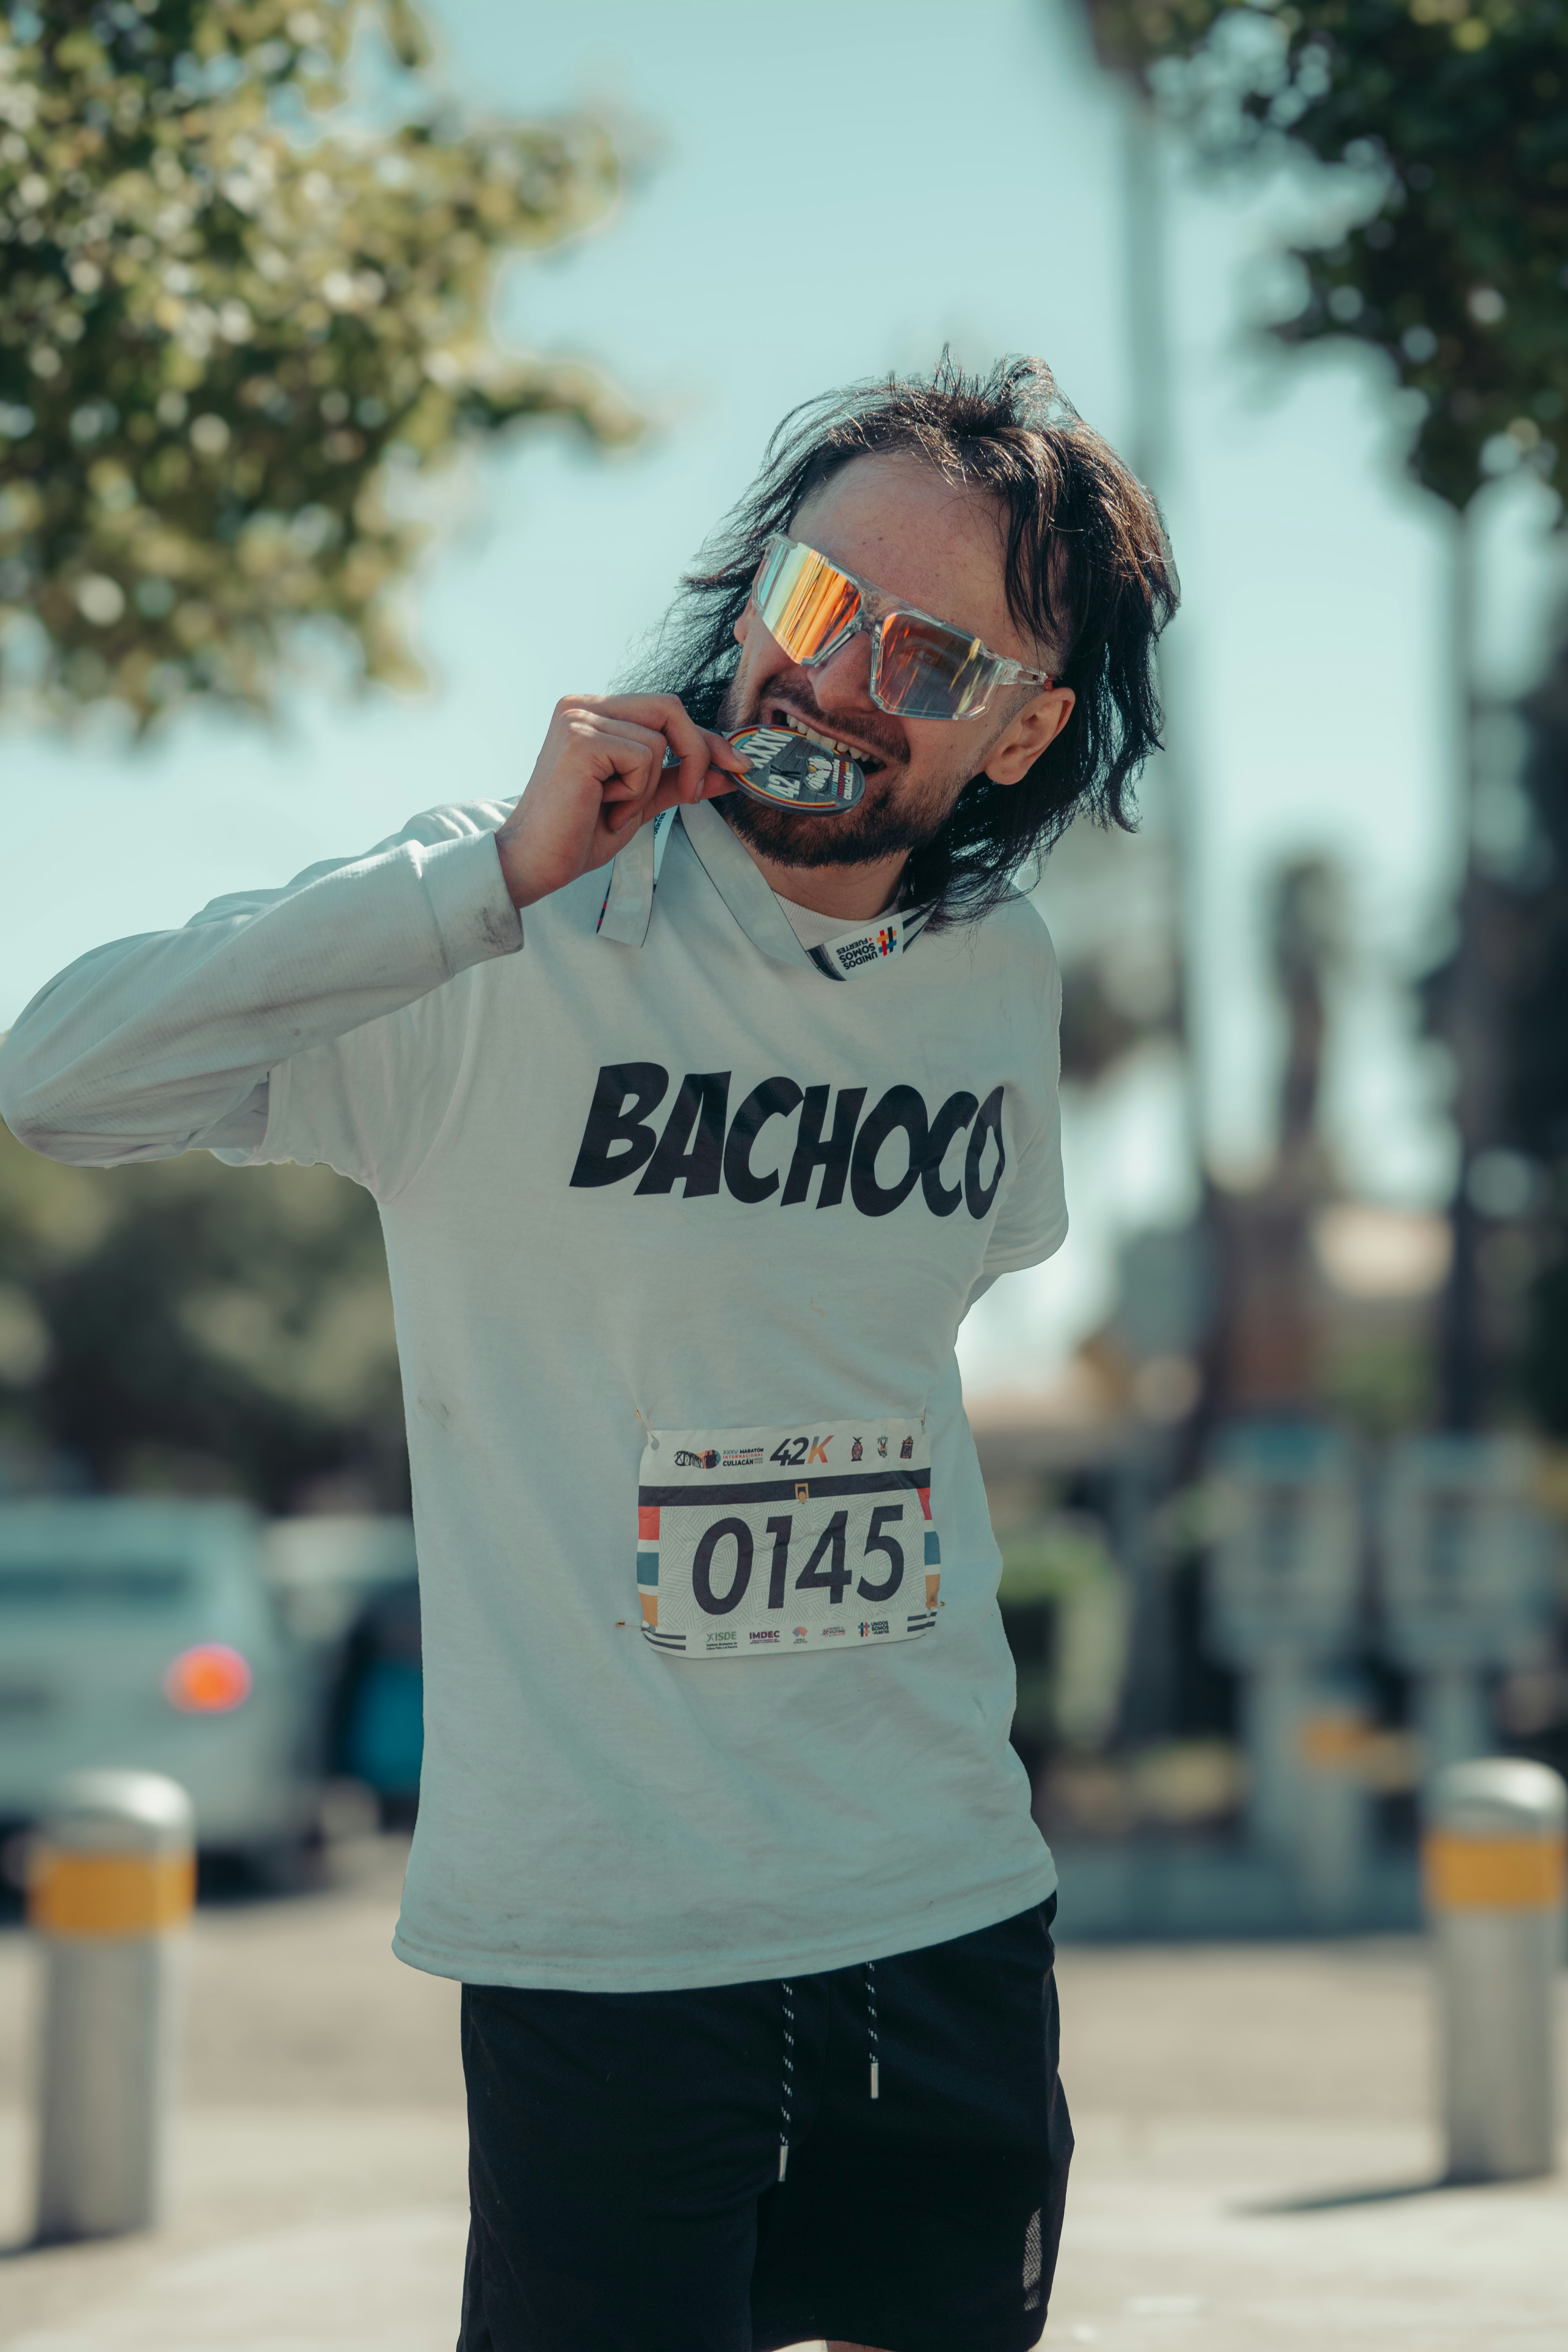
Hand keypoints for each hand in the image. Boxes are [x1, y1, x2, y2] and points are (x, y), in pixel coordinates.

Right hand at [493, 694, 748, 910]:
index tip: (737, 764)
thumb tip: (730, 772)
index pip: (665, 711)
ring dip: (646, 787)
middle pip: (669, 708)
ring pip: (659, 741)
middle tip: (695, 794)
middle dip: (697, 752)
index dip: (705, 738)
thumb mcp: (640, 802)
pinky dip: (633, 792)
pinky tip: (601, 806)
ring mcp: (578, 719)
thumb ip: (679, 781)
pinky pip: (643, 758)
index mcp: (592, 713)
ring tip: (610, 807)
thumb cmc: (578, 834)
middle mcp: (581, 706)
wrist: (534, 862)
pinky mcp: (581, 739)